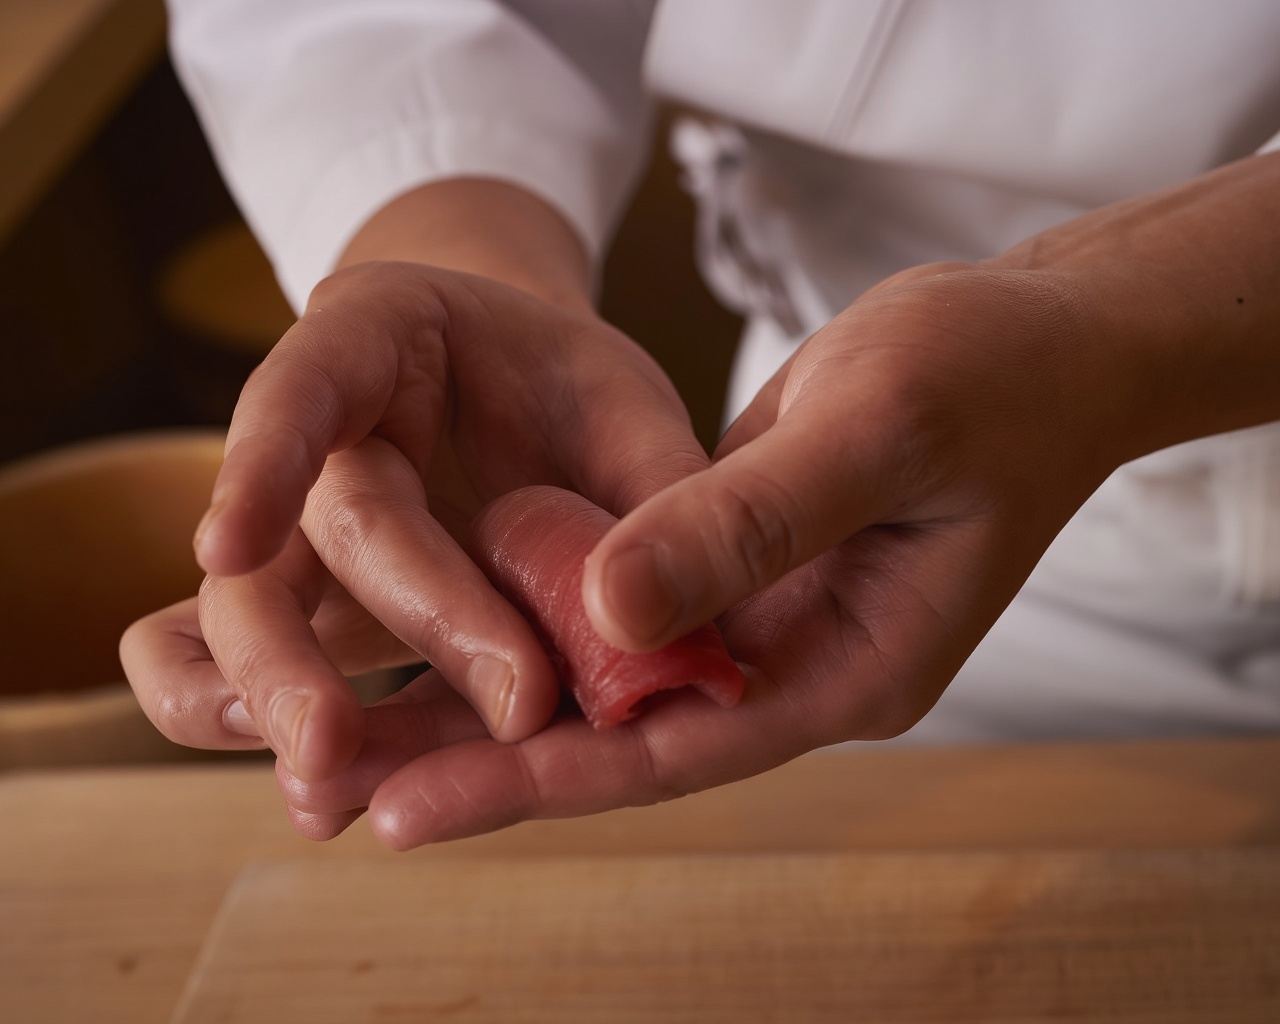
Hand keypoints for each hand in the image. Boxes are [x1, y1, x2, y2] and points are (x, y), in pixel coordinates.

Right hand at [121, 261, 707, 781]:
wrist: (526, 400)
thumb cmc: (567, 393)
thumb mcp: (626, 410)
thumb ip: (655, 491)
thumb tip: (653, 629)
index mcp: (380, 339)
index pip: (306, 380)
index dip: (265, 460)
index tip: (228, 547)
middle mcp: (322, 440)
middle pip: (312, 531)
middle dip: (367, 632)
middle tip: (413, 725)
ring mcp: (302, 530)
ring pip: (244, 611)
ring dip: (277, 698)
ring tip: (326, 785)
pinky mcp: (312, 610)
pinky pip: (230, 662)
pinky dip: (253, 723)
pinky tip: (317, 802)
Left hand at [275, 258, 1124, 845]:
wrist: (1038, 339)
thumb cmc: (988, 379)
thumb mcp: (875, 431)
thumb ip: (749, 524)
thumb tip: (610, 611)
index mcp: (848, 671)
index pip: (676, 752)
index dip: (542, 783)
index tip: (411, 810)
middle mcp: (793, 666)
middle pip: (623, 738)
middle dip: (487, 764)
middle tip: (334, 790)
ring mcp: (762, 619)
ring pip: (610, 677)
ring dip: (493, 699)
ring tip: (351, 730)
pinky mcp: (732, 562)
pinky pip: (622, 605)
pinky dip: (536, 618)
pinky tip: (443, 622)